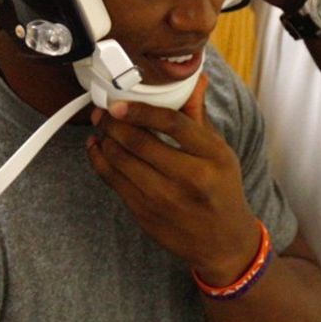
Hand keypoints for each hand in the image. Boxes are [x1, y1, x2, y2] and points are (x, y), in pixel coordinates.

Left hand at [86, 75, 260, 283]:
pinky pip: (113, 182)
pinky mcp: (145, 215)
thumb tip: (194, 78)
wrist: (222, 242)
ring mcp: (165, 200)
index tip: (120, 103)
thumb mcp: (220, 151)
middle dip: (113, 122)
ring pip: (121, 161)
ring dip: (104, 139)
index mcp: (213, 156)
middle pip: (140, 142)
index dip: (140, 110)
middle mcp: (190, 178)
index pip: (172, 124)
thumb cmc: (221, 189)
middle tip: (104, 111)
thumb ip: (198, 116)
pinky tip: (98, 148)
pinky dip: (100, 161)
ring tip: (101, 126)